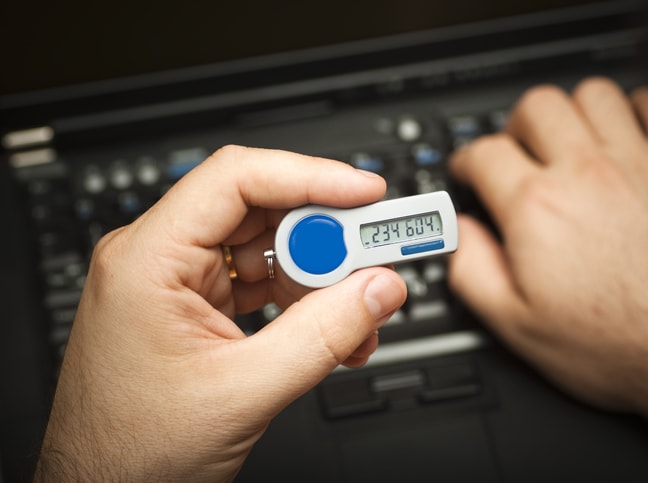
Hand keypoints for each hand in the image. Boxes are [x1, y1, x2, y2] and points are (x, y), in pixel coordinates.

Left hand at [35, 147, 406, 480]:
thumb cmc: (131, 451)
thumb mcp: (242, 392)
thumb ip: (322, 336)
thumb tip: (379, 288)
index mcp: (147, 259)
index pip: (237, 179)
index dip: (311, 176)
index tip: (366, 192)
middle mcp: (159, 259)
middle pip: (261, 213)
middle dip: (326, 238)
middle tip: (375, 262)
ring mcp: (178, 283)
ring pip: (267, 249)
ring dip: (321, 278)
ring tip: (357, 316)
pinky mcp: (196, 306)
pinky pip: (260, 283)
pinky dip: (302, 302)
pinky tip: (331, 331)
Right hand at [447, 78, 647, 456]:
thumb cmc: (610, 345)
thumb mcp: (514, 325)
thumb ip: (472, 270)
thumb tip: (459, 232)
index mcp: (537, 208)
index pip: (484, 152)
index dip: (466, 160)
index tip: (469, 171)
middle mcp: (584, 175)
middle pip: (535, 106)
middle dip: (514, 126)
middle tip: (514, 154)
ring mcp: (634, 166)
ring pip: (592, 93)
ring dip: (570, 112)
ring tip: (564, 141)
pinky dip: (635, 108)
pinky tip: (621, 134)